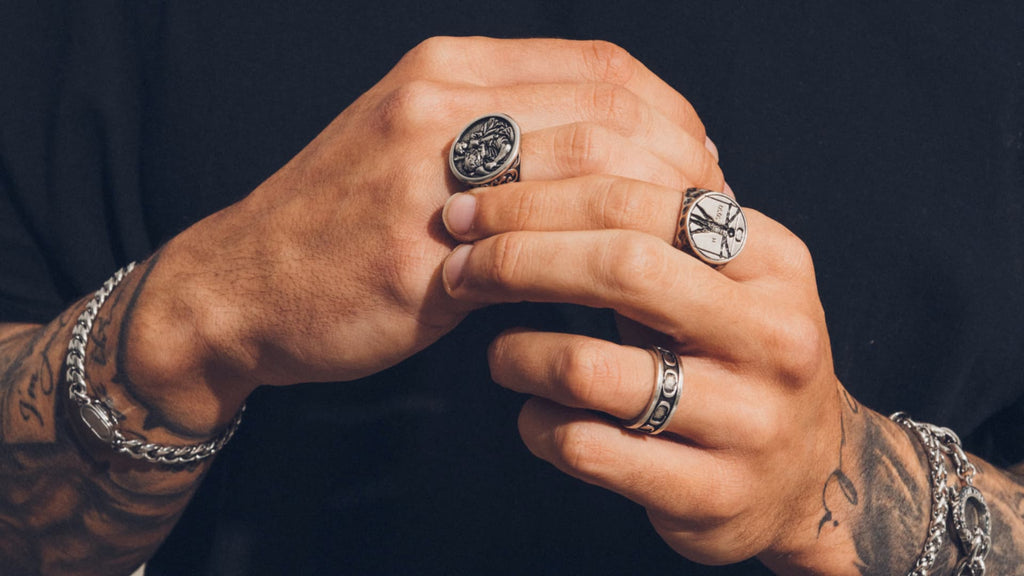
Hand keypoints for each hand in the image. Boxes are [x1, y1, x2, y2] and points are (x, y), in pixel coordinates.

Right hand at [122, 37, 723, 431]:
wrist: (243, 284)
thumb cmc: (343, 220)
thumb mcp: (419, 141)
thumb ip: (512, 133)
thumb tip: (625, 158)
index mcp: (451, 68)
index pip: (604, 67)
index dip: (673, 115)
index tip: (701, 163)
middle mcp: (441, 102)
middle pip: (612, 115)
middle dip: (681, 169)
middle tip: (707, 218)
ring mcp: (429, 176)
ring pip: (589, 176)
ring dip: (650, 222)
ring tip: (677, 260)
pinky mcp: (420, 254)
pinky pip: (542, 256)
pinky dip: (598, 273)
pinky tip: (623, 298)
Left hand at [440, 179, 850, 564]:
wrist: (805, 476)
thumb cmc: (735, 356)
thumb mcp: (724, 280)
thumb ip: (654, 228)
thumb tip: (529, 163)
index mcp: (773, 261)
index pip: (639, 199)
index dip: (538, 197)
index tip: (472, 206)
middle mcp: (773, 335)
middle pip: (619, 267)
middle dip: (516, 258)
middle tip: (458, 265)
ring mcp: (746, 421)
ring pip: (589, 368)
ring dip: (517, 353)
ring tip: (499, 352)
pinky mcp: (710, 494)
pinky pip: (586, 448)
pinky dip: (537, 425)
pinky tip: (534, 413)